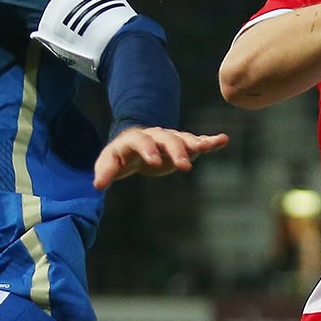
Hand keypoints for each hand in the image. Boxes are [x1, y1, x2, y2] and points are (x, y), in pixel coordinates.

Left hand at [92, 127, 228, 189]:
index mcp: (136, 138)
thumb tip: (97, 185)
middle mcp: (155, 135)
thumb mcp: (110, 162)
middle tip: (184, 166)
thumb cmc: (121, 157)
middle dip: (175, 150)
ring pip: (184, 138)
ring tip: (207, 146)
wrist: (135, 145)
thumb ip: (105, 172)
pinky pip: (197, 142)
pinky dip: (209, 141)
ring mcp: (170, 138)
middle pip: (167, 138)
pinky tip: (223, 140)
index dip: (148, 150)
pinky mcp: (183, 145)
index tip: (154, 162)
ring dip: (196, 143)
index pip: (142, 141)